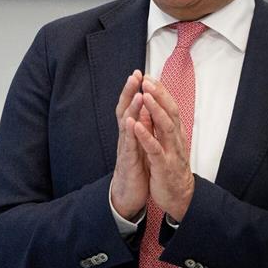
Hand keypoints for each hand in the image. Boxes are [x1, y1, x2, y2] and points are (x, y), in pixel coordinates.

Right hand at [110, 70, 150, 220]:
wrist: (128, 195)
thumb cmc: (135, 167)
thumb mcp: (138, 143)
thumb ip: (139, 126)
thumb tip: (143, 108)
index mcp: (131, 131)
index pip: (131, 106)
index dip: (134, 90)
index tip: (140, 73)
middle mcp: (126, 136)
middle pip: (125, 109)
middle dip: (129, 92)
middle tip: (134, 75)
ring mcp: (125, 148)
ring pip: (126, 124)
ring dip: (132, 108)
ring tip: (137, 93)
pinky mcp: (127, 162)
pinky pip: (128, 145)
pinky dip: (130, 133)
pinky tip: (131, 122)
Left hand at [133, 77, 194, 221]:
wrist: (180, 196)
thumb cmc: (171, 167)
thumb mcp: (168, 143)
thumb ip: (162, 125)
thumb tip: (155, 105)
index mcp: (175, 132)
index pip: (170, 106)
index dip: (160, 91)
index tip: (149, 76)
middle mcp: (176, 138)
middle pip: (170, 111)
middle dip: (159, 94)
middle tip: (147, 79)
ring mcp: (171, 151)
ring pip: (165, 126)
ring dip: (154, 109)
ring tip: (144, 95)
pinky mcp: (163, 165)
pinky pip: (154, 148)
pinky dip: (146, 135)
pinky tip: (136, 125)